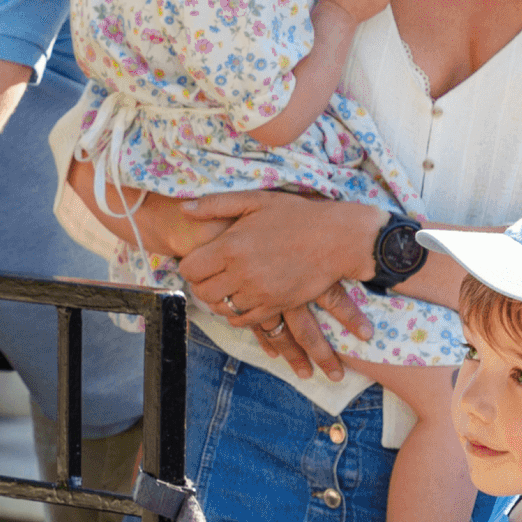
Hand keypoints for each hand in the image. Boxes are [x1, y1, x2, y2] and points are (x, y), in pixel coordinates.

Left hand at [174, 191, 374, 375]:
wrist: (338, 239)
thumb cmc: (297, 216)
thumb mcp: (255, 201)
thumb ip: (216, 204)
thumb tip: (183, 209)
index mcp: (231, 247)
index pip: (189, 269)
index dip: (191, 266)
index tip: (200, 260)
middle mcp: (241, 273)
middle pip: (202, 292)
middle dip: (202, 283)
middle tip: (212, 274)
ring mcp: (258, 293)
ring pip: (221, 308)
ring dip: (220, 299)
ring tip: (229, 285)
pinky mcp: (274, 306)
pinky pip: (243, 321)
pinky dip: (238, 313)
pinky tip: (244, 298)